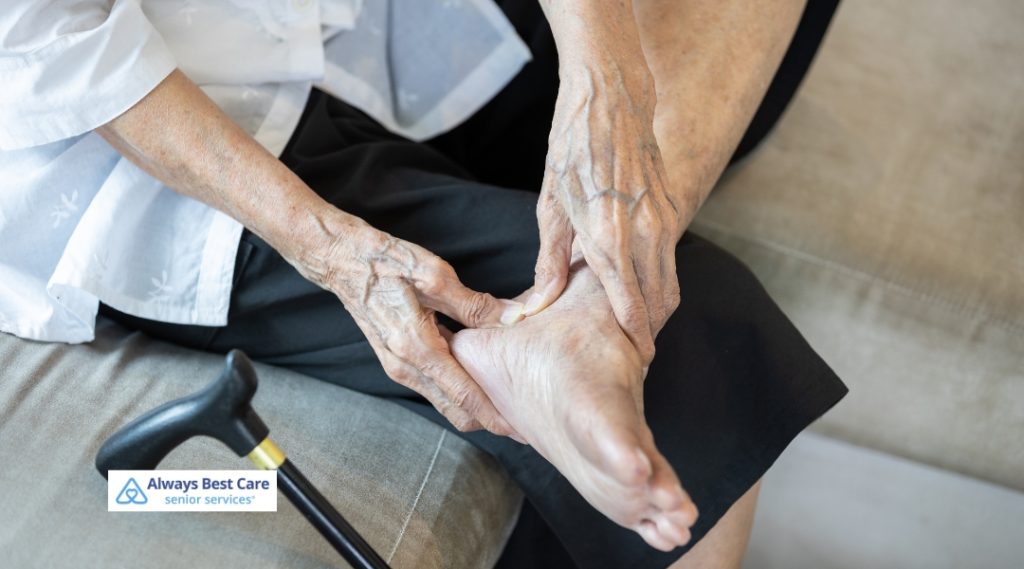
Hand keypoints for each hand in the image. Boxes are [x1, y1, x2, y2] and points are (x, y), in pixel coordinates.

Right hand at [305, 221, 525, 436]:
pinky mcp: (397, 360)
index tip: (519, 427)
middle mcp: (405, 366)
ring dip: (473, 405)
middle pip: (454, 410)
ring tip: (507, 399)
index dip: (493, 415)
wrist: (342, 260)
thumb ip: (474, 304)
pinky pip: (433, 385)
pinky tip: (479, 376)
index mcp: (416, 347)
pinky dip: (457, 389)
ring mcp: (398, 366)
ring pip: (443, 400)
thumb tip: (512, 318)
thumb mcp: (434, 275)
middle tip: (522, 420)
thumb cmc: (385, 262)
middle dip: (487, 419)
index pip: (462, 395)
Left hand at [526, 63, 685, 363]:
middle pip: (661, 302)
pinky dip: (661, 280)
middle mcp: (645, 232)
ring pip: (671, 282)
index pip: (631, 307)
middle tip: (633, 355)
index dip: (634, 339)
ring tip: (636, 330)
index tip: (631, 362)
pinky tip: (640, 290)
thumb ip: (550, 262)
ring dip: (658, 309)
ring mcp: (664, 218)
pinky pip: (671, 257)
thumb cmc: (571, 146)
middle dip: (650, 332)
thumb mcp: (550, 205)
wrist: (609, 95)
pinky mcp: (672, 206)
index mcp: (609, 237)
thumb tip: (537, 307)